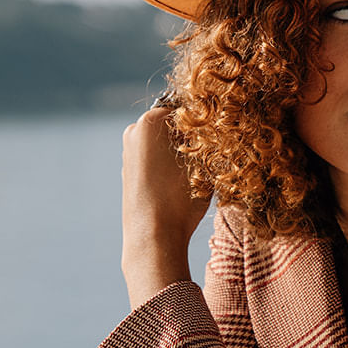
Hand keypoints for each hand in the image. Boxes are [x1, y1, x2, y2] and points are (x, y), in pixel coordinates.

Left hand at [121, 105, 211, 308]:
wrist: (153, 238)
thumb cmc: (180, 199)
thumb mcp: (203, 164)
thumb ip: (207, 140)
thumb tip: (215, 129)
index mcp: (150, 122)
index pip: (186, 108)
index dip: (206, 120)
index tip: (219, 134)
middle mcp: (133, 132)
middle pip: (172, 125)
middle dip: (191, 136)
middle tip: (211, 153)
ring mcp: (128, 153)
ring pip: (163, 143)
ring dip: (180, 152)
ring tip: (197, 172)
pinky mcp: (128, 173)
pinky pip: (154, 160)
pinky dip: (168, 166)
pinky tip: (180, 184)